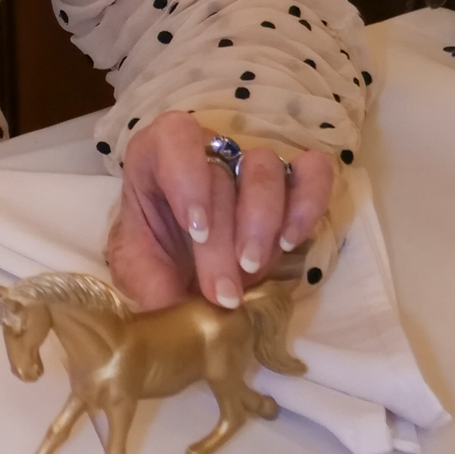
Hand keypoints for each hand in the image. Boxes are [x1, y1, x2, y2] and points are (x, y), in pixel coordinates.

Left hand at [107, 111, 333, 311]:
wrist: (183, 276)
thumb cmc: (157, 264)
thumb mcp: (142, 277)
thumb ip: (153, 288)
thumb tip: (176, 318)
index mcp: (156, 157)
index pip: (174, 136)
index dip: (188, 177)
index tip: (197, 229)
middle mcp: (205, 151)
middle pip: (222, 173)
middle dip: (223, 239)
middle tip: (222, 294)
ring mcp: (248, 165)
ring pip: (265, 168)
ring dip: (262, 222)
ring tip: (252, 268)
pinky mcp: (289, 184)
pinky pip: (312, 173)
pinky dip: (308, 205)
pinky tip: (290, 243)